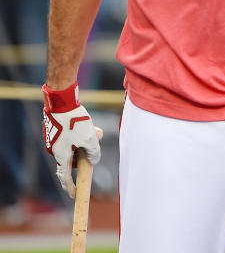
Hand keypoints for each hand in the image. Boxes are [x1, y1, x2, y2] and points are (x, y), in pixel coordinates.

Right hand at [42, 82, 101, 197]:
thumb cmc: (75, 122)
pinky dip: (81, 134)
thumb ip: (94, 153)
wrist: (62, 103)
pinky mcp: (57, 132)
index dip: (70, 187)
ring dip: (85, 141)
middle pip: (73, 159)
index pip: (65, 178)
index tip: (74, 194)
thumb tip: (93, 161)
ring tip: (93, 129)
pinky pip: (72, 138)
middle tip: (95, 141)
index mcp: (61, 156)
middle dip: (86, 154)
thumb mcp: (90, 139)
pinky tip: (88, 123)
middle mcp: (55, 150)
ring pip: (75, 146)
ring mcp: (55, 141)